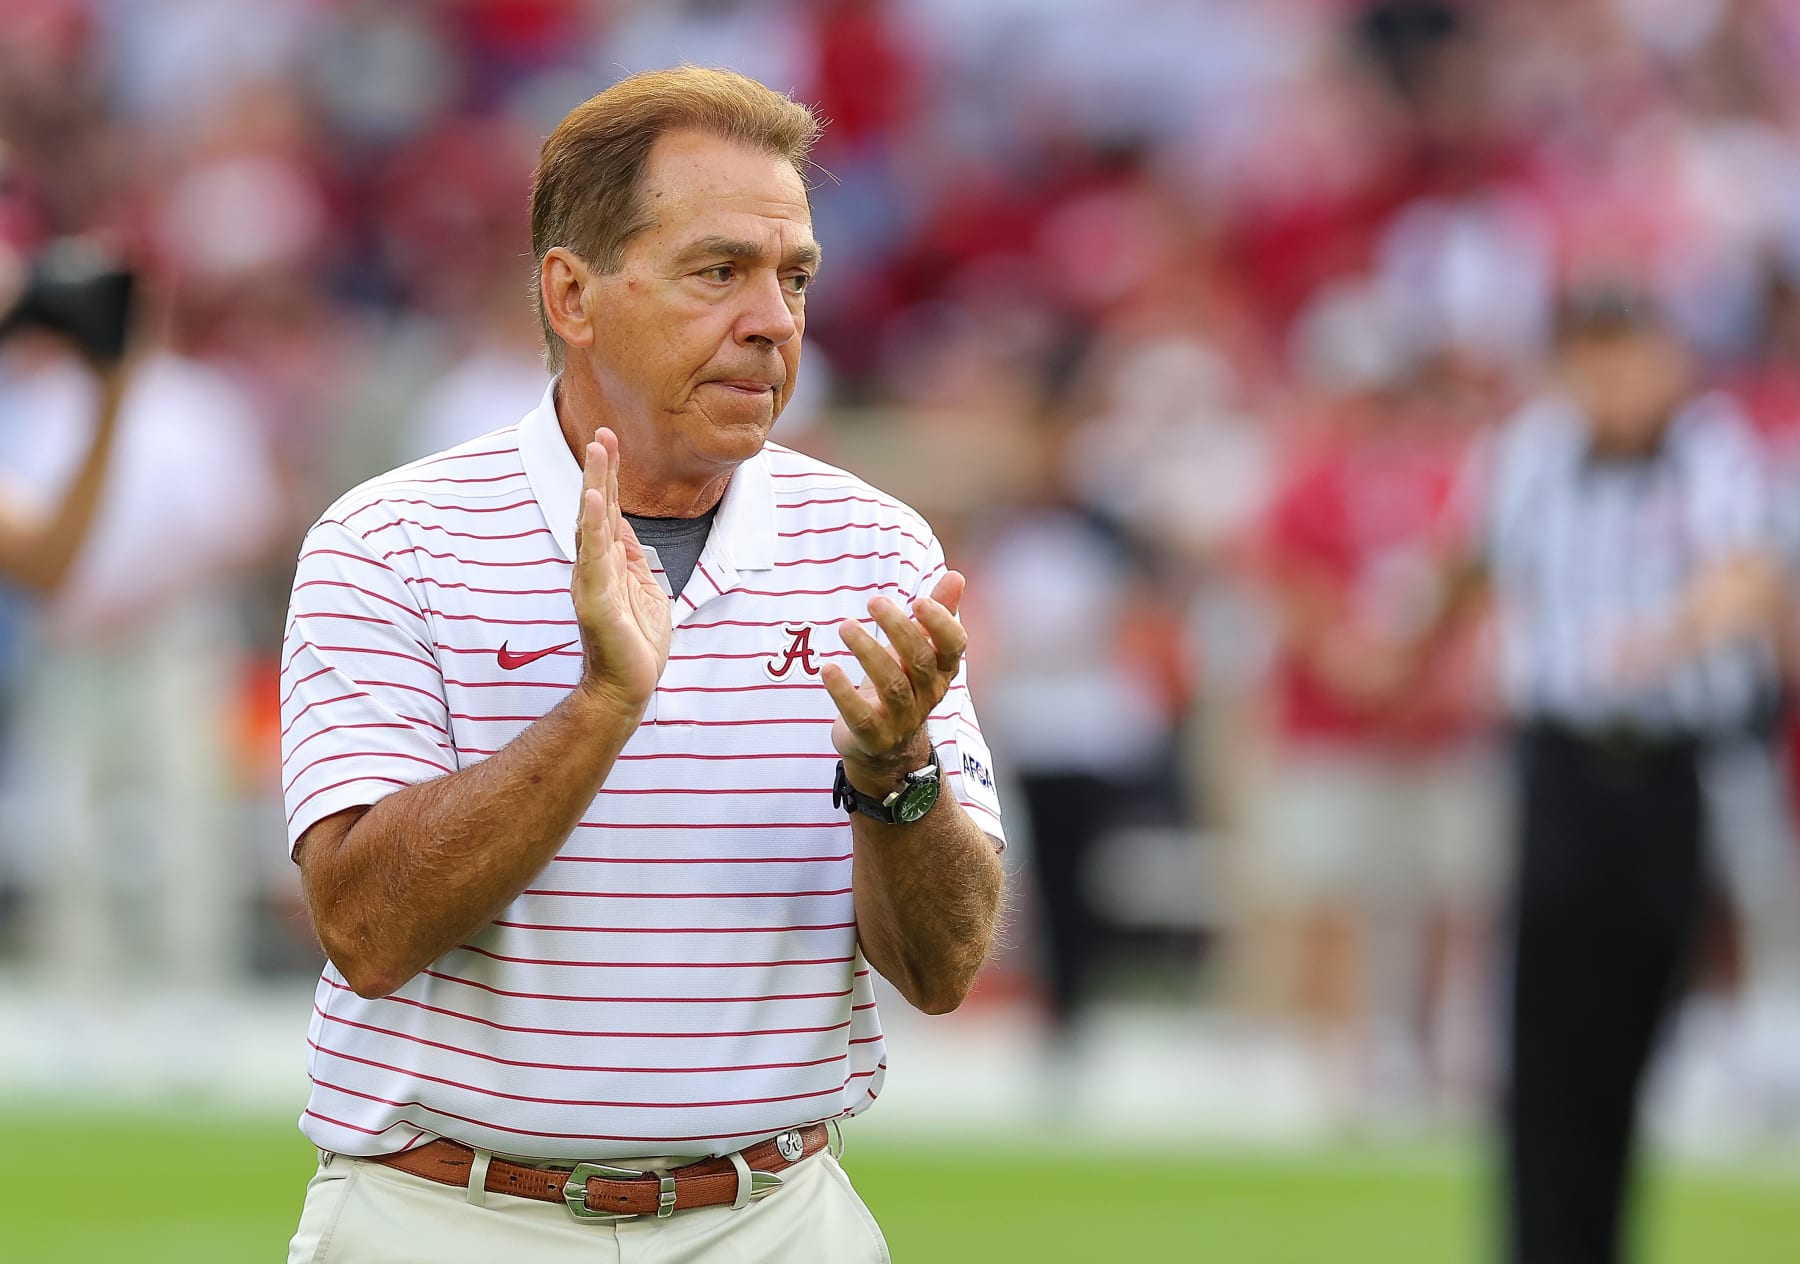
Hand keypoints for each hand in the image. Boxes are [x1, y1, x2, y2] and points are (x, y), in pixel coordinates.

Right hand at [571, 428, 670, 708]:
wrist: (626, 686)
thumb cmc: (635, 642)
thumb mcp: (645, 589)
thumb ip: (634, 558)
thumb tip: (626, 529)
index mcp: (609, 562)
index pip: (608, 510)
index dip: (609, 475)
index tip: (609, 440)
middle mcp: (595, 566)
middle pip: (597, 508)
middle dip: (600, 469)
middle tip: (603, 432)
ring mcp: (593, 581)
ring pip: (592, 524)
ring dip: (594, 485)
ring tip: (596, 451)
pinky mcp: (596, 599)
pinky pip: (594, 557)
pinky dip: (592, 527)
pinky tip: (591, 501)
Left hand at [824, 571, 967, 786]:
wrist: (888, 748)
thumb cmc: (904, 684)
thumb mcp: (921, 649)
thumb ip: (937, 613)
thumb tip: (955, 575)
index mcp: (942, 670)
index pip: (953, 646)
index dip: (940, 624)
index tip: (920, 600)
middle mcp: (927, 694)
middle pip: (919, 660)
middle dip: (898, 629)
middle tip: (875, 601)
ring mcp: (902, 718)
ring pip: (891, 685)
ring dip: (868, 652)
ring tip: (846, 626)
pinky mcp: (873, 736)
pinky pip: (861, 716)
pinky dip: (843, 692)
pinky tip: (828, 668)